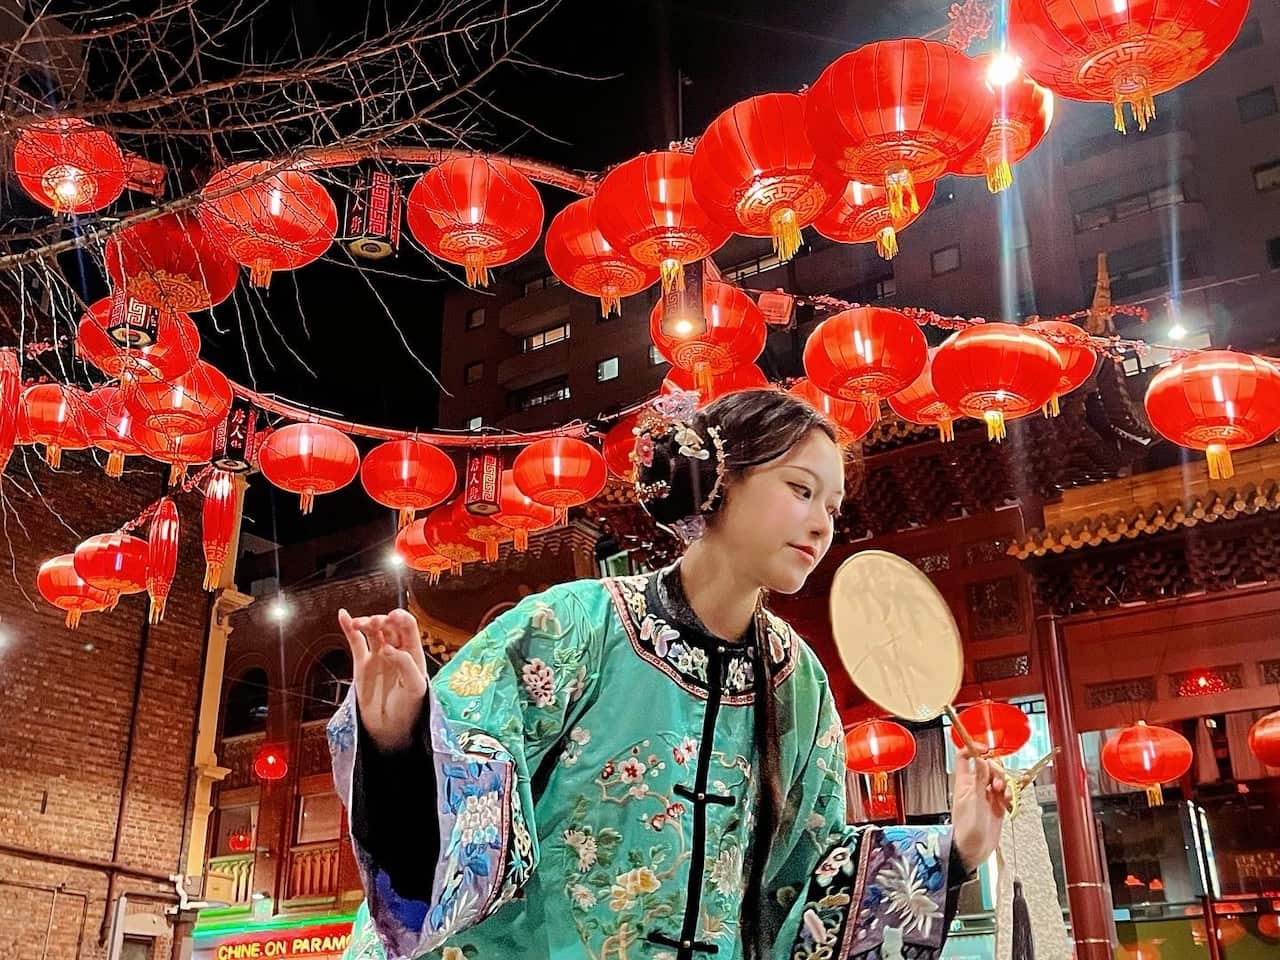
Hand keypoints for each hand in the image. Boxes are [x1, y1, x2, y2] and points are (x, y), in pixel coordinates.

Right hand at [339, 607, 427, 752]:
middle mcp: (396, 649)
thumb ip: (405, 665)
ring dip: (366, 623)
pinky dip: (349, 628)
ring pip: (372, 631)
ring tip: (360, 624)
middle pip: (389, 626)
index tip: (393, 616)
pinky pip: (356, 642)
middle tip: (375, 624)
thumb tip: (387, 647)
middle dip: (382, 621)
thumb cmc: (408, 708)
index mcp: (413, 652)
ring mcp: (378, 655)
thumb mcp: (414, 687)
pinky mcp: (362, 663)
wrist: (389, 728)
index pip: (408, 627)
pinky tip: (343, 616)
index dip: (401, 618)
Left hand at [950, 754, 1012, 872]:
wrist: (973, 851)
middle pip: (987, 767)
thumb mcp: (975, 801)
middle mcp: (975, 787)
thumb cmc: (967, 830)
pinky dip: (1010, 795)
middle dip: (997, 771)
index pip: (964, 757)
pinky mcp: (996, 807)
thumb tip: (980, 759)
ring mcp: (986, 797)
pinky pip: (1006, 794)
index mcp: (964, 783)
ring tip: (1005, 795)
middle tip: (999, 783)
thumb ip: (979, 780)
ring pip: (999, 780)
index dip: (973, 749)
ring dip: (1006, 784)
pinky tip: (1009, 802)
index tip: (985, 748)